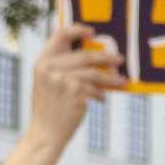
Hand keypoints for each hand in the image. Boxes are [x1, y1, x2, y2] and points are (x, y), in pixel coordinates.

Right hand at [26, 29, 126, 143]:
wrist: (45, 134)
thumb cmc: (49, 109)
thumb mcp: (48, 83)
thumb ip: (61, 67)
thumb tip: (92, 57)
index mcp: (42, 61)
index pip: (59, 35)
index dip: (77, 29)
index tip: (92, 32)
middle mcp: (50, 68)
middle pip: (85, 56)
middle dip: (106, 57)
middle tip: (120, 58)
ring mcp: (62, 80)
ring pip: (95, 73)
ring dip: (111, 78)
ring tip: (122, 81)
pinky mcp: (74, 92)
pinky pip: (95, 88)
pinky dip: (100, 93)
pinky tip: (101, 99)